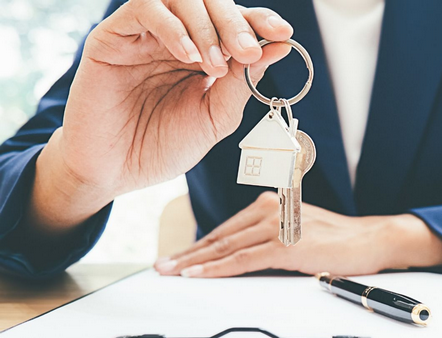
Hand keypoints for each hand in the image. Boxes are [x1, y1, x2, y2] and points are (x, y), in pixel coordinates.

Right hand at [30, 0, 292, 234]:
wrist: (116, 172)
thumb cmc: (164, 146)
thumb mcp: (216, 118)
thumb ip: (243, 83)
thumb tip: (280, 47)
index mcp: (204, 53)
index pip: (237, 22)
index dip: (261, 21)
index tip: (283, 35)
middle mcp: (177, 37)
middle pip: (211, 2)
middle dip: (236, 23)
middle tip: (247, 52)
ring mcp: (144, 35)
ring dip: (206, 26)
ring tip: (214, 64)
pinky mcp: (112, 37)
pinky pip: (144, 8)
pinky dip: (173, 27)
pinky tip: (186, 56)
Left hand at [154, 192, 441, 277]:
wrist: (370, 240)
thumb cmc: (337, 240)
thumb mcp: (296, 230)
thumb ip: (267, 238)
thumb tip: (237, 258)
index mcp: (269, 204)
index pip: (225, 229)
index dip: (197, 246)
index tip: (175, 258)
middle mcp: (269, 210)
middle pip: (218, 237)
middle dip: (186, 254)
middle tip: (160, 267)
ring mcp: (277, 227)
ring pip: (225, 248)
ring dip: (194, 263)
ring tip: (170, 273)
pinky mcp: (286, 245)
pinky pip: (243, 260)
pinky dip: (218, 269)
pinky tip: (199, 275)